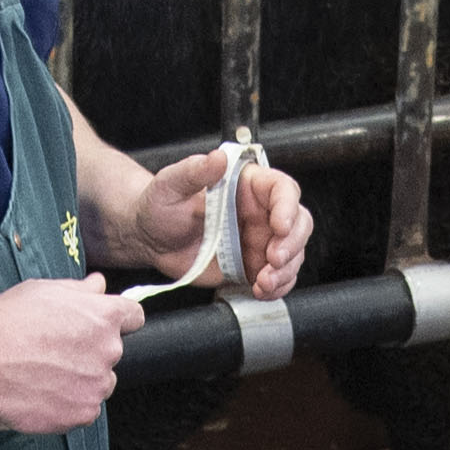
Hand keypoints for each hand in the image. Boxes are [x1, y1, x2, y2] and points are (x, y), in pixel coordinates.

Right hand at [0, 275, 148, 433]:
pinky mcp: (84, 412)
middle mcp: (109, 349)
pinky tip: (42, 393)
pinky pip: (85, 409)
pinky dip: (67, 405)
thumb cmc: (8, 323)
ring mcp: (98, 384)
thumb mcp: (44, 291)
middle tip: (54, 352)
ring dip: (80, 380)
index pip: (134, 316)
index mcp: (104, 315)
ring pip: (98, 382)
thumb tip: (99, 285)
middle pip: (111, 352)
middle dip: (90, 352)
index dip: (118, 320)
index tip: (101, 325)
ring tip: (44, 375)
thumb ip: (80, 290)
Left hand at [122, 146, 314, 297]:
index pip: (282, 189)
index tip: (280, 225)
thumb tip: (217, 158)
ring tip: (262, 282)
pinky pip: (278, 279)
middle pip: (299, 223)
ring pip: (293, 254)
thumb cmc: (160, 205)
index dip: (288, 207)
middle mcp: (260, 212)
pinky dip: (277, 288)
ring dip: (285, 272)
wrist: (149, 239)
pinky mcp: (252, 266)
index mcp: (247, 186)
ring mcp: (259, 241)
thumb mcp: (171, 184)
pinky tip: (261, 291)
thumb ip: (194, 171)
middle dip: (293, 244)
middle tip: (274, 259)